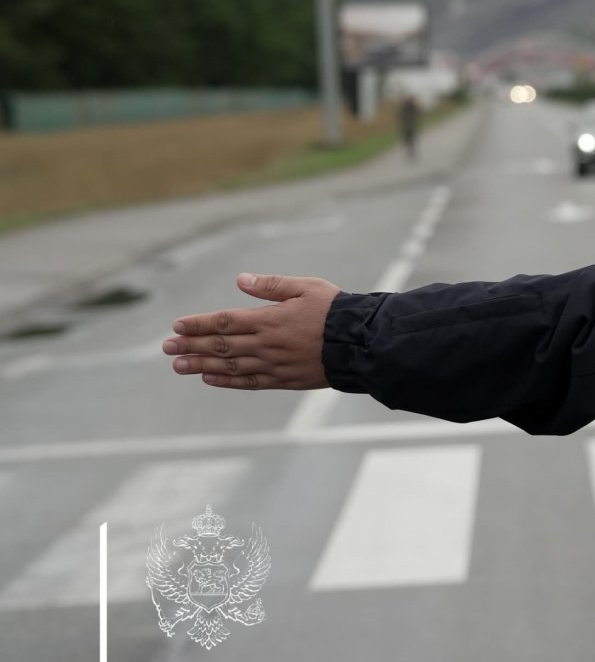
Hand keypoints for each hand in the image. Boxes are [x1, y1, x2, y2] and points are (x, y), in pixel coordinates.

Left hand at [162, 273, 340, 390]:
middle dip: (191, 345)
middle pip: (221, 345)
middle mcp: (266, 344)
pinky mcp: (284, 379)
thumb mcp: (307, 287)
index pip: (225, 321)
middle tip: (166, 347)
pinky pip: (249, 382)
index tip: (177, 325)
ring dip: (201, 365)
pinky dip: (227, 381)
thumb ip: (272, 285)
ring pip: (230, 365)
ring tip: (178, 365)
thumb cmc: (335, 310)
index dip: (199, 324)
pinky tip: (209, 378)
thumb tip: (242, 279)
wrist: (361, 343)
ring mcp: (274, 364)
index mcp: (270, 319)